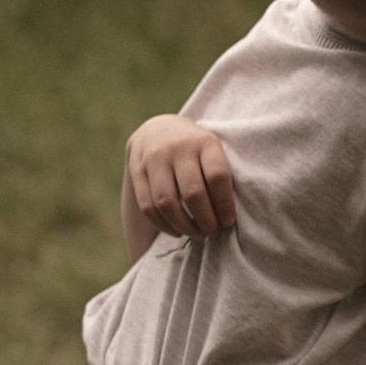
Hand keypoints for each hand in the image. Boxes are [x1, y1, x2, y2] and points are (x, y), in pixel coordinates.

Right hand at [127, 115, 235, 238]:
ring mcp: (154, 159)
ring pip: (167, 203)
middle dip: (206, 220)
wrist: (158, 130)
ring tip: (198, 235)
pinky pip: (148, 206)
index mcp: (205, 142)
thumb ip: (219, 177)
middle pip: (193, 193)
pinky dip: (164, 225)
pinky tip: (178, 231)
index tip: (228, 221)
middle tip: (213, 232)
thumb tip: (226, 219)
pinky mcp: (137, 171)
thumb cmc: (196, 149)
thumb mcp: (212, 151)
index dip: (225, 205)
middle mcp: (178, 148)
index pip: (217, 177)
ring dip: (184, 226)